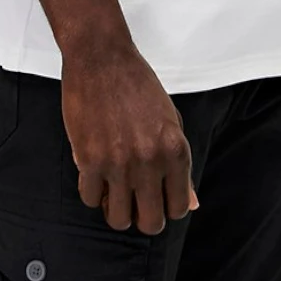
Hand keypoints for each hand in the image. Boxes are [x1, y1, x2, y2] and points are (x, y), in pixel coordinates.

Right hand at [61, 45, 198, 234]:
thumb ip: (180, 166)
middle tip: (135, 203)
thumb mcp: (170, 121)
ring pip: (118, 218)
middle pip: (151, 222)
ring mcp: (118, 163)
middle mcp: (149, 161)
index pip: (180, 208)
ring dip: (116, 209)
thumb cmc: (137, 85)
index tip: (158, 199)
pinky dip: (93, 192)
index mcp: (175, 150)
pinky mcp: (89, 159)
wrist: (101, 58)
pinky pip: (90, 199)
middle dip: (144, 217)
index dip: (168, 208)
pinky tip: (96, 174)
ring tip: (114, 190)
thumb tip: (192, 203)